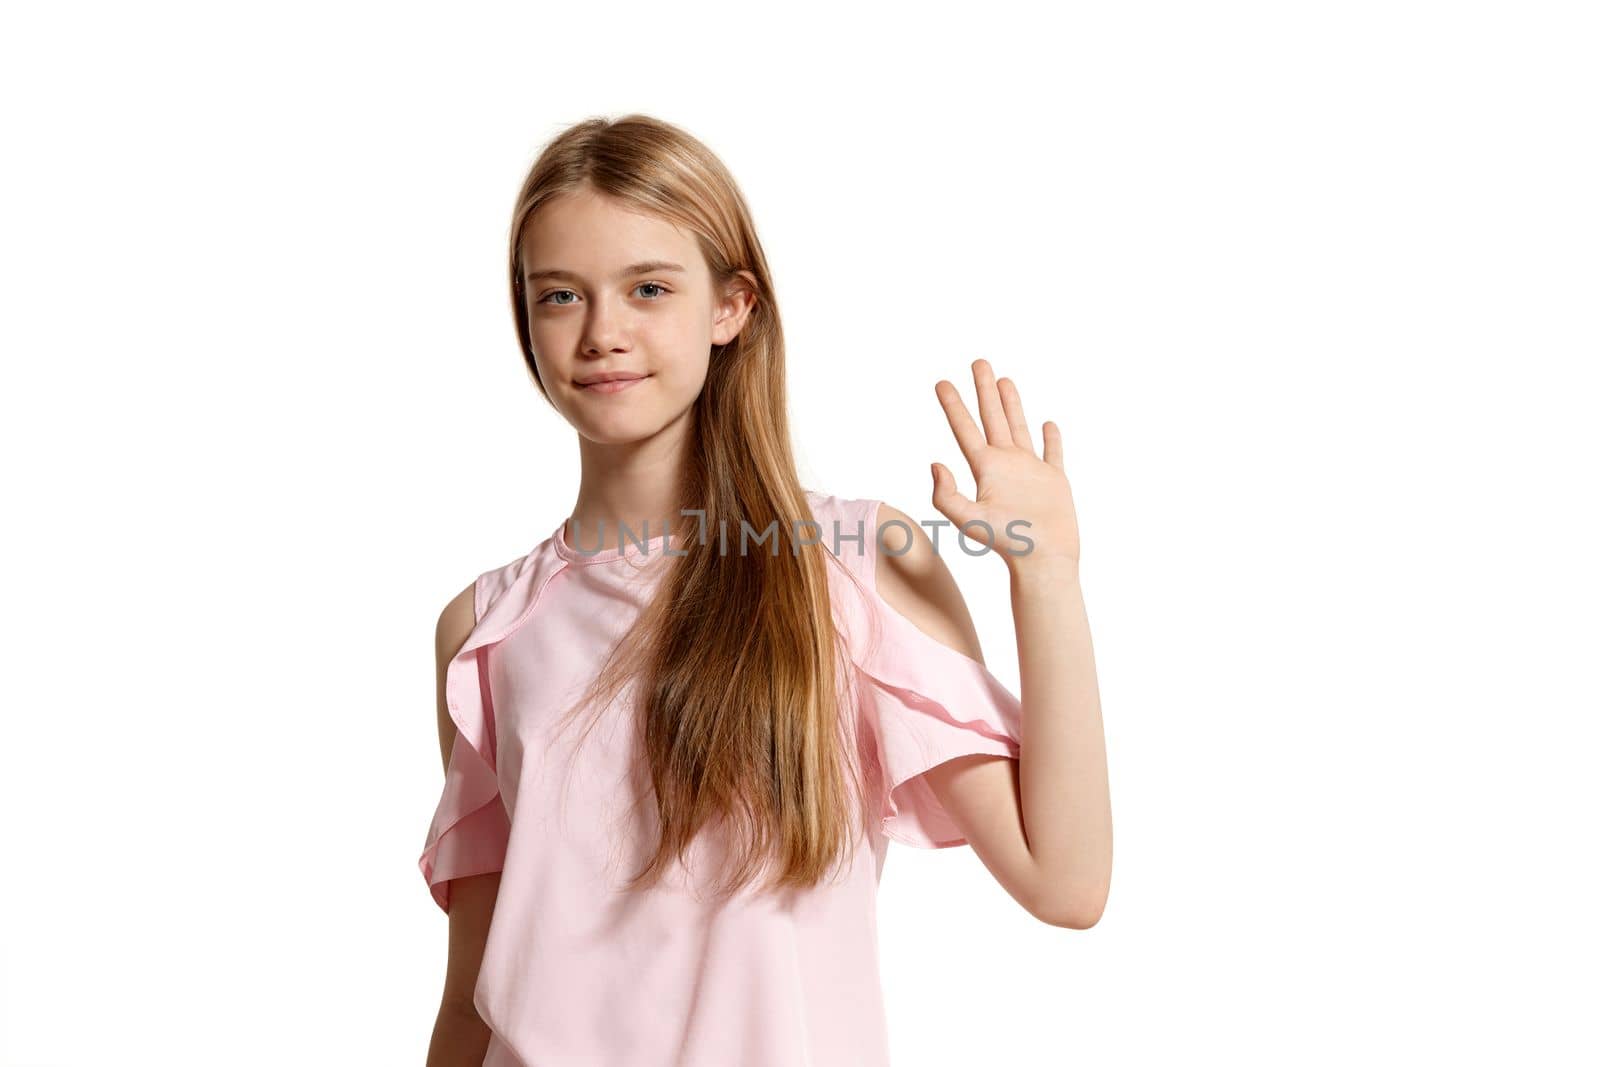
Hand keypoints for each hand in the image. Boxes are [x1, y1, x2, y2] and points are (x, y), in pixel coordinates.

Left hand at [931, 359, 1079, 570]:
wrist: (1044, 561)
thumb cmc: (1008, 544)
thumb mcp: (969, 520)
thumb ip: (946, 494)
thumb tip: (935, 464)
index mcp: (986, 469)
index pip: (965, 429)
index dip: (953, 405)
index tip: (942, 382)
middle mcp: (1006, 465)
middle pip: (992, 418)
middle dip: (984, 390)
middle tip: (978, 362)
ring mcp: (1030, 471)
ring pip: (1019, 427)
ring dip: (1011, 404)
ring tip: (1004, 380)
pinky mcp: (1054, 480)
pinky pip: (1053, 453)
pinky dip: (1051, 438)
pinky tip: (1048, 424)